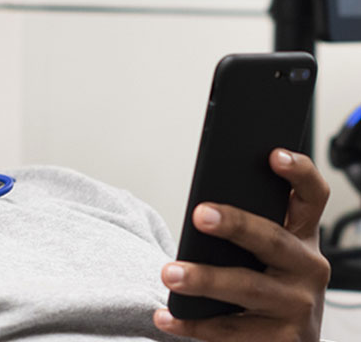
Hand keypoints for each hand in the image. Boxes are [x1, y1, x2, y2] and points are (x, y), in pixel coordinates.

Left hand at [154, 149, 330, 340]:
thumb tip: (201, 211)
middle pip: (273, 240)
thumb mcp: (264, 257)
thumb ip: (245, 232)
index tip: (273, 155)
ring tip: (169, 273)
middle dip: (236, 224)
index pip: (312, 198)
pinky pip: (231, 330)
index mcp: (302, 238)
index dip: (298, 173)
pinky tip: (166, 316)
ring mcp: (299, 307)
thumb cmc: (264, 288)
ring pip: (249, 287)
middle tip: (199, 214)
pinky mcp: (282, 341)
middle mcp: (309, 269)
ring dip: (205, 279)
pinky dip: (193, 324)